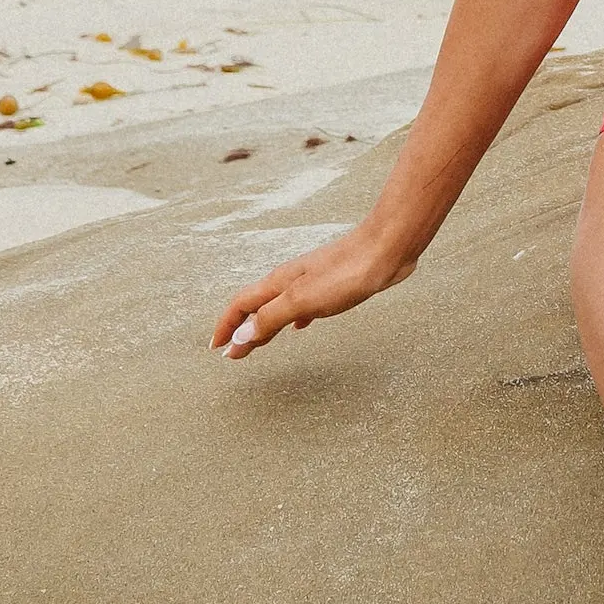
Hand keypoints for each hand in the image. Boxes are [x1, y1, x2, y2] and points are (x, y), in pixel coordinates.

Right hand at [213, 217, 413, 357]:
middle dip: (242, 331)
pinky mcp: (333, 286)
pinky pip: (303, 305)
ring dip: (265, 325)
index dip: (227, 327)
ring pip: (279, 307)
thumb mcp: (301, 301)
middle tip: (231, 353)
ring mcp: (312, 282)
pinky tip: (300, 325)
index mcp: (279, 284)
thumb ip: (270, 318)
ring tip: (257, 342)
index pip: (241, 306)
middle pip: (257, 307)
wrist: (385, 250)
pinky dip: (294, 319)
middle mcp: (291, 281)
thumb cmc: (345, 272)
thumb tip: (241, 337)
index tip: (217, 347)